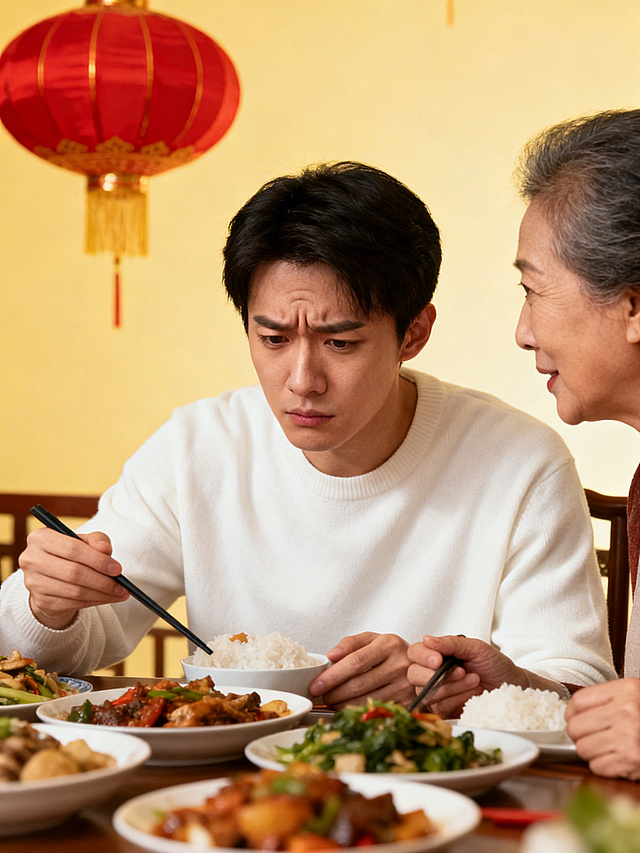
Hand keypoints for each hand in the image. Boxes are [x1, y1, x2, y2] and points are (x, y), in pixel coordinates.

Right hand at [18, 528, 128, 628]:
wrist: (52, 577)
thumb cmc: (72, 554)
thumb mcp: (85, 541)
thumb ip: (97, 541)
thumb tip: (105, 550)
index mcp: (40, 537)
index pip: (72, 549)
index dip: (97, 560)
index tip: (118, 569)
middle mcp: (31, 559)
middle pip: (73, 572)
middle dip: (102, 580)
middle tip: (122, 585)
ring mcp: (33, 582)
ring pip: (74, 591)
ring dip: (102, 594)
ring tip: (120, 593)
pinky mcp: (40, 600)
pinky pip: (72, 604)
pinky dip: (94, 602)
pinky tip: (107, 598)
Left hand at [308, 632, 412, 708]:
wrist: (422, 664)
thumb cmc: (391, 652)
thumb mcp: (373, 639)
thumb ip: (350, 643)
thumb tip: (331, 656)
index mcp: (389, 645)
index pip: (355, 662)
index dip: (333, 675)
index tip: (316, 684)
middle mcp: (399, 665)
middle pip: (358, 684)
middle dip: (333, 692)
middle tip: (318, 695)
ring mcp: (404, 686)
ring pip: (365, 700)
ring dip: (341, 704)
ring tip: (329, 701)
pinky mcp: (407, 703)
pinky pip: (375, 710)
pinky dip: (356, 711)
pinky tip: (346, 707)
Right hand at [407, 635, 528, 717]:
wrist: (512, 686)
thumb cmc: (495, 665)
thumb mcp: (476, 648)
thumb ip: (451, 643)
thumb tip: (427, 639)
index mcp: (437, 654)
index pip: (415, 652)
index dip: (423, 656)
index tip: (438, 659)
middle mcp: (433, 672)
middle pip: (414, 674)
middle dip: (435, 675)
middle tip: (460, 671)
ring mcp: (437, 692)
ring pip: (428, 691)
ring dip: (453, 686)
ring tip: (474, 679)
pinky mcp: (445, 709)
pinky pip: (441, 706)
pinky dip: (458, 698)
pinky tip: (473, 693)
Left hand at [565, 679, 639, 779]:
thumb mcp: (634, 694)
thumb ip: (606, 699)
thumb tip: (572, 712)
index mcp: (626, 691)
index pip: (578, 702)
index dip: (572, 712)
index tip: (575, 717)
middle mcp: (627, 713)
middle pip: (576, 727)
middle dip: (580, 734)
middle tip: (591, 734)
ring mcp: (630, 738)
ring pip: (583, 749)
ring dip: (591, 751)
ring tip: (606, 746)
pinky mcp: (632, 761)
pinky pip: (597, 766)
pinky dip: (603, 765)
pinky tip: (616, 758)